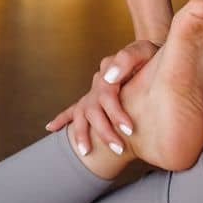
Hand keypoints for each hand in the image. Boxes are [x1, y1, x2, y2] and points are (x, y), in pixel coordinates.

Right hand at [44, 36, 163, 155]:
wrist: (151, 56)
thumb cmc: (151, 56)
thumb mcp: (145, 51)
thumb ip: (128, 58)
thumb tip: (109, 78)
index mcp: (109, 70)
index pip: (108, 95)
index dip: (117, 114)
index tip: (129, 129)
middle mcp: (98, 82)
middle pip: (94, 109)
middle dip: (105, 131)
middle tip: (118, 149)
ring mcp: (93, 91)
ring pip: (82, 114)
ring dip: (82, 133)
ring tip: (85, 151)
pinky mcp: (92, 98)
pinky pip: (73, 109)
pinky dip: (62, 118)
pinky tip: (50, 128)